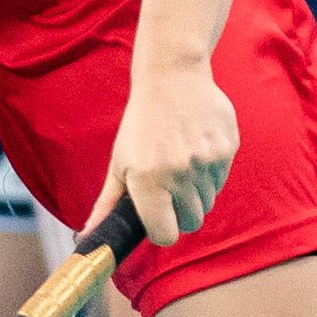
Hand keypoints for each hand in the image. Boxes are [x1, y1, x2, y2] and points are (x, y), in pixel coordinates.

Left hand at [94, 53, 241, 242]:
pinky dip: (210, 173)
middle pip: (192, 222)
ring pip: (208, 202)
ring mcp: (207, 161)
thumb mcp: (119, 162)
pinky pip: (221, 180)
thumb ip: (108, 204)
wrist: (172, 78)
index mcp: (148, 180)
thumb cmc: (141, 123)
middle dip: (180, 211)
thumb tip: (89, 237)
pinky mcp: (227, 149)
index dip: (162, 229)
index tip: (158, 216)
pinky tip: (196, 149)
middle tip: (168, 186)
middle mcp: (180, 173)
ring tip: (181, 163)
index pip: (166, 235)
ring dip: (196, 192)